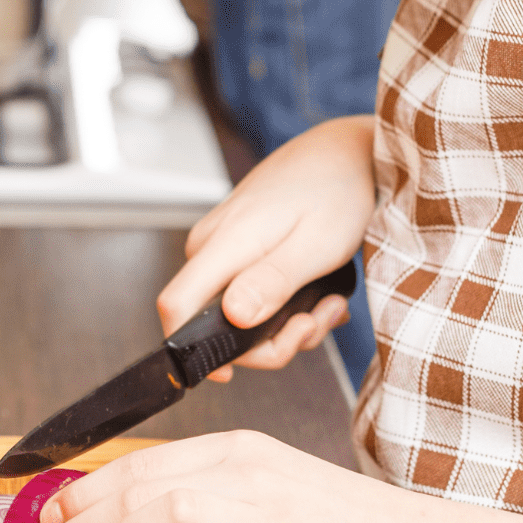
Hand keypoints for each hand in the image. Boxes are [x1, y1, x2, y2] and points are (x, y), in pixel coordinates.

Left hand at [38, 431, 438, 522]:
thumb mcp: (269, 491)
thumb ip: (211, 496)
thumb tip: (140, 516)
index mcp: (237, 452)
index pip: (140, 462)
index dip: (84, 489)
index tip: (48, 517)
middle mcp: (246, 472)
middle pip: (141, 481)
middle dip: (79, 516)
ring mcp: (270, 514)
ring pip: (172, 507)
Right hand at [159, 116, 376, 379]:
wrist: (346, 153)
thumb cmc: (336, 191)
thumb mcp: (316, 244)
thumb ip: (272, 280)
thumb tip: (233, 317)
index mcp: (224, 243)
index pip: (175, 307)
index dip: (195, 351)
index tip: (238, 370)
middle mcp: (212, 244)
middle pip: (211, 324)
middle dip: (268, 342)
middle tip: (315, 324)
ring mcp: (224, 245)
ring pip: (237, 314)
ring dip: (286, 325)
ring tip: (329, 304)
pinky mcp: (240, 247)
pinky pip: (250, 294)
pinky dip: (286, 306)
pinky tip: (319, 294)